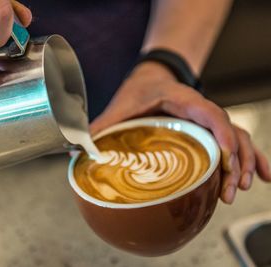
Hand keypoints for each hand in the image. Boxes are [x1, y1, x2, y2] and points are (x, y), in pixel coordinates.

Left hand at [91, 61, 270, 203]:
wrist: (152, 77)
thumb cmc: (138, 90)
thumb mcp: (120, 105)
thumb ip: (101, 125)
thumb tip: (77, 148)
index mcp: (182, 100)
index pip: (209, 113)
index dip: (221, 135)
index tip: (226, 158)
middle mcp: (201, 110)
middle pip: (229, 133)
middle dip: (235, 162)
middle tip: (230, 190)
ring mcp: (208, 120)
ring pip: (238, 139)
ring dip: (244, 164)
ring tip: (239, 190)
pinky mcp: (210, 130)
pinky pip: (237, 142)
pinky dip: (252, 158)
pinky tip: (262, 177)